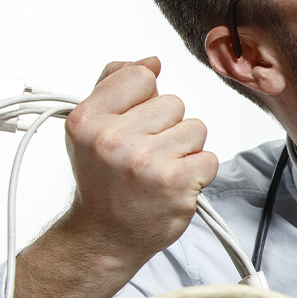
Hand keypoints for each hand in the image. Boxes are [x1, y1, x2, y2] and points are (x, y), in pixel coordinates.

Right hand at [60, 57, 217, 268]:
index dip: (145, 98)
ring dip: (184, 150)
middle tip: (144, 156)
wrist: (105, 236)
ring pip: (195, 129)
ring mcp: (146, 161)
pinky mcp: (176, 182)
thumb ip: (114, 85)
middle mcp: (113, 139)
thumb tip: (151, 61)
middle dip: (166, 127)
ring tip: (158, 170)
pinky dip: (198, 173)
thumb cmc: (101, 181)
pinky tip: (174, 185)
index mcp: (87, 120)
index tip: (135, 122)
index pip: (141, 77)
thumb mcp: (90, 128)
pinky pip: (208, 157)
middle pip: (173, 103)